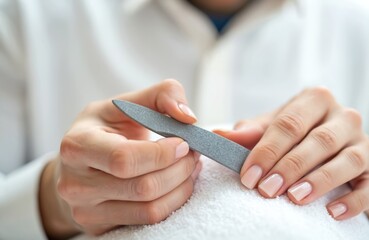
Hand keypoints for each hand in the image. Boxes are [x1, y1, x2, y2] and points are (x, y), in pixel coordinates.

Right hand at [39, 79, 201, 237]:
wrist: (79, 162)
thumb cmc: (105, 129)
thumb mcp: (125, 103)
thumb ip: (161, 95)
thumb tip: (188, 117)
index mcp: (78, 145)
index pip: (125, 159)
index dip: (162, 154)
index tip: (183, 142)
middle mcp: (76, 182)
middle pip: (143, 187)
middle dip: (179, 170)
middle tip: (193, 154)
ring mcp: (85, 210)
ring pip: (150, 209)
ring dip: (181, 187)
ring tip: (190, 167)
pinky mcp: (99, 226)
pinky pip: (149, 221)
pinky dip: (173, 202)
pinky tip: (178, 184)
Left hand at [215, 87, 368, 219]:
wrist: (328, 138)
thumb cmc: (294, 133)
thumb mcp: (272, 128)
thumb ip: (250, 133)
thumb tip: (220, 136)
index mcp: (315, 100)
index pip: (289, 124)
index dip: (267, 150)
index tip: (249, 176)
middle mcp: (343, 116)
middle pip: (319, 140)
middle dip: (290, 167)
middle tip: (267, 190)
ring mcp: (362, 140)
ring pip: (348, 159)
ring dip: (320, 181)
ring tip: (295, 198)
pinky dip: (355, 200)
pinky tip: (333, 212)